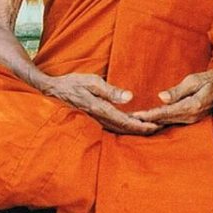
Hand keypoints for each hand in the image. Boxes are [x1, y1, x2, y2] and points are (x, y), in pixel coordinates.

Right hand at [41, 73, 162, 135]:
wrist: (52, 91)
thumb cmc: (72, 83)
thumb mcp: (91, 81)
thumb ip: (110, 90)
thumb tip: (129, 97)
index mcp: (100, 109)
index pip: (126, 121)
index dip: (142, 125)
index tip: (156, 125)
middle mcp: (99, 118)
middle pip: (125, 129)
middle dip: (143, 130)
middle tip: (160, 128)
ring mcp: (96, 120)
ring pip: (119, 129)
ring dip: (135, 130)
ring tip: (150, 128)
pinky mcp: (94, 119)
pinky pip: (113, 126)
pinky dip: (125, 127)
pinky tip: (131, 125)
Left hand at [130, 70, 212, 125]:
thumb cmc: (208, 80)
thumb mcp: (193, 80)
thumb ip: (178, 91)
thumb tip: (161, 97)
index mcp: (191, 106)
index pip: (165, 112)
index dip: (149, 115)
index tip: (135, 116)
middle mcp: (191, 117)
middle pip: (164, 120)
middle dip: (146, 121)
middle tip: (128, 121)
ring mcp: (191, 120)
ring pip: (167, 123)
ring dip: (151, 123)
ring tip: (134, 123)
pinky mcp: (190, 119)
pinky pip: (172, 122)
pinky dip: (159, 122)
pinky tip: (148, 122)